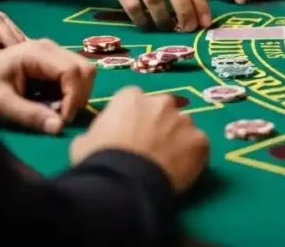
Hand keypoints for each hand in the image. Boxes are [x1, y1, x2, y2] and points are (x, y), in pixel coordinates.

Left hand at [0, 38, 95, 133]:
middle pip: (85, 69)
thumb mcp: (1, 104)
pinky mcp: (54, 60)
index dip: (74, 97)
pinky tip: (54, 103)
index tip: (62, 120)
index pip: (72, 72)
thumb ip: (30, 115)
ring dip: (78, 94)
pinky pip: (75, 74)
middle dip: (80, 96)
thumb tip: (59, 128)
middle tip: (63, 117)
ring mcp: (54, 52)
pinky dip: (72, 91)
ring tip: (58, 111)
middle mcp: (51, 47)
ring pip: (84, 71)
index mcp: (37, 53)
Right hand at [70, 85, 208, 194]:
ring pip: (182, 127)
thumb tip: (98, 137)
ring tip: (165, 163)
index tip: (129, 133)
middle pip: (162, 110)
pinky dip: (191, 156)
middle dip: (158, 125)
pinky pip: (197, 146)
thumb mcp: (83, 142)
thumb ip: (98, 131)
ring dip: (176, 139)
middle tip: (149, 148)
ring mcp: (184, 120)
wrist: (124, 184)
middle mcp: (161, 102)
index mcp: (131, 98)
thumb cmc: (100, 161)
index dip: (132, 117)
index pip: (133, 100)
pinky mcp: (201, 141)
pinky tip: (180, 171)